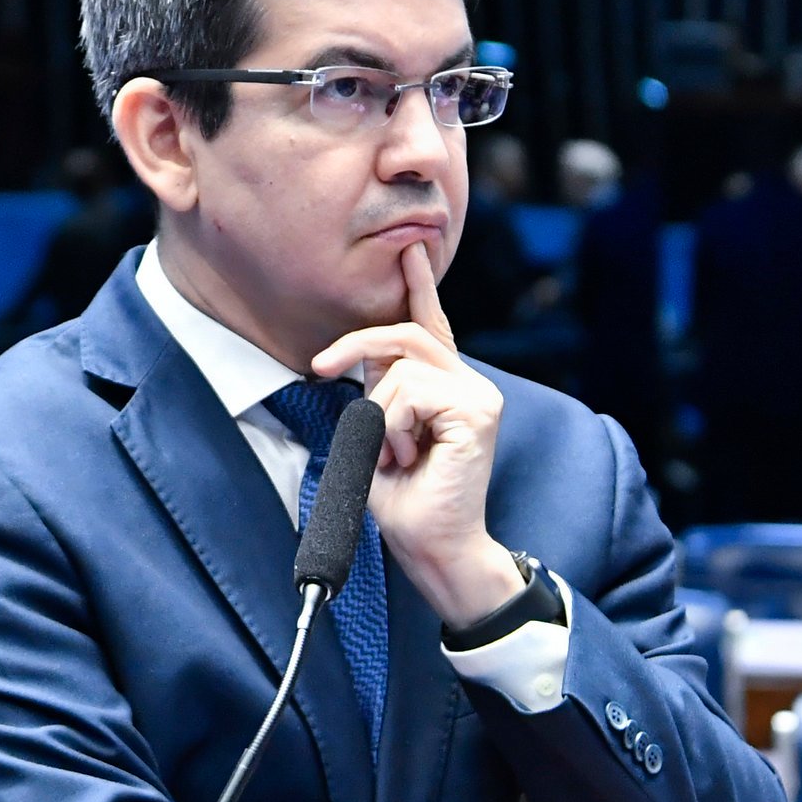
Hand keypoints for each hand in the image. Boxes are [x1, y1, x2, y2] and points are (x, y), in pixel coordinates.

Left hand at [310, 242, 522, 629]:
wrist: (434, 550)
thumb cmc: (407, 503)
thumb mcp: (377, 437)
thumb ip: (379, 395)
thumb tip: (366, 363)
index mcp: (449, 388)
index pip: (431, 327)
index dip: (418, 287)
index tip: (410, 251)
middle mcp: (470, 385)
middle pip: (408, 333)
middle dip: (359, 343)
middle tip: (322, 367)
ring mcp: (479, 396)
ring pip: (402, 368)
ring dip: (378, 415)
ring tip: (393, 454)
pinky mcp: (477, 411)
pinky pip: (409, 392)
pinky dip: (392, 425)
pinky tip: (408, 456)